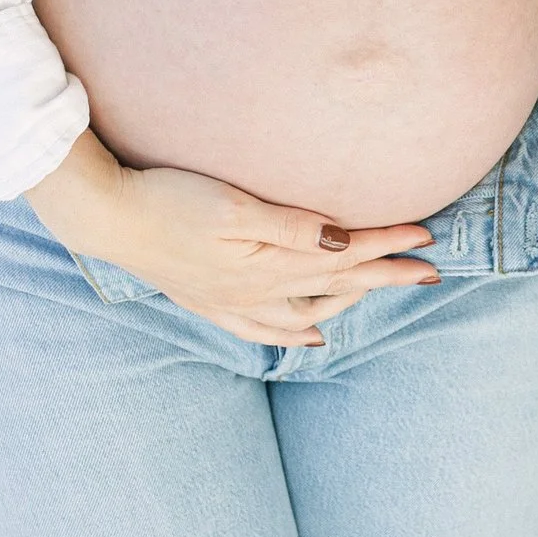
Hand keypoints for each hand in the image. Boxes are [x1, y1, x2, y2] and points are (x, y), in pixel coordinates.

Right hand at [25, 134, 437, 344]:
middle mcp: (257, 291)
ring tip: (378, 293)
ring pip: (307, 313)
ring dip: (347, 304)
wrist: (108, 219)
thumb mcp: (231, 206)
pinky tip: (310, 337)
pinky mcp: (211, 302)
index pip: (347, 257)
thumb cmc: (169, 200)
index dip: (390, 246)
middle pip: (337, 287)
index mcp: (269, 264)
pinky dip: (294, 335)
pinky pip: (265, 330)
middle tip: (429, 272)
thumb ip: (290, 227)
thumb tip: (343, 243)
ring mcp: (234, 302)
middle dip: (386, 277)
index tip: (429, 237)